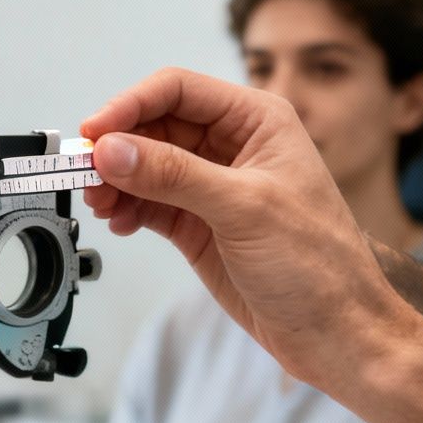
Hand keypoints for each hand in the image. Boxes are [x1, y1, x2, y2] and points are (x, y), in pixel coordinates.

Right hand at [81, 68, 414, 386]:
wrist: (334, 332)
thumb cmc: (318, 264)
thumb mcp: (244, 208)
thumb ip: (174, 175)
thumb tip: (114, 150)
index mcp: (257, 121)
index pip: (179, 90)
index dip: (131, 105)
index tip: (95, 133)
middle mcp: (234, 145)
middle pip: (155, 125)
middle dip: (118, 148)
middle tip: (87, 175)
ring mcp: (213, 185)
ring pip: (146, 165)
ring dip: (117, 180)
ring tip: (101, 204)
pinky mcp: (199, 223)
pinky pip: (149, 202)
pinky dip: (128, 208)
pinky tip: (121, 222)